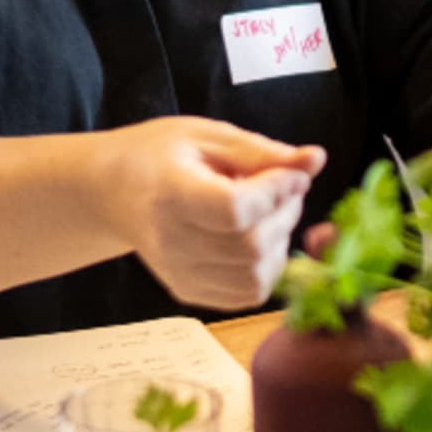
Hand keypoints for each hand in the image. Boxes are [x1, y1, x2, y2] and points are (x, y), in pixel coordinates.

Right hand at [94, 117, 324, 309]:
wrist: (115, 191)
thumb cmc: (162, 155)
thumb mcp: (209, 137)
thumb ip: (262, 151)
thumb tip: (316, 160)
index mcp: (170, 194)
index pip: (235, 210)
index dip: (276, 192)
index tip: (292, 172)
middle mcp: (170, 242)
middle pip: (251, 246)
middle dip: (285, 213)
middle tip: (283, 186)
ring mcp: (178, 273)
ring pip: (256, 276)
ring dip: (280, 241)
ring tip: (268, 210)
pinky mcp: (188, 291)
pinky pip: (248, 294)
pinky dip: (268, 266)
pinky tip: (258, 236)